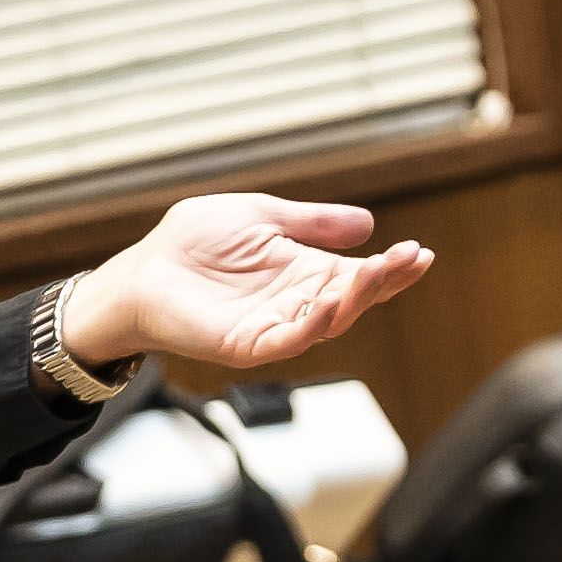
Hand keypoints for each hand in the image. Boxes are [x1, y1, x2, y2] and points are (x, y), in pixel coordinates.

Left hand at [55, 195, 435, 374]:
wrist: (142, 271)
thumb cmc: (191, 243)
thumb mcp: (262, 216)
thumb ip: (311, 222)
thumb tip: (367, 223)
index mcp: (303, 273)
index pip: (358, 275)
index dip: (391, 268)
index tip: (419, 253)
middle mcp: (295, 303)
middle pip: (352, 299)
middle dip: (384, 281)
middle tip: (408, 259)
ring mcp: (273, 327)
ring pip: (328, 322)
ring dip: (356, 300)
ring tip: (378, 273)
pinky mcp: (246, 345)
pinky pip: (288, 342)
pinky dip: (312, 325)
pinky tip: (331, 305)